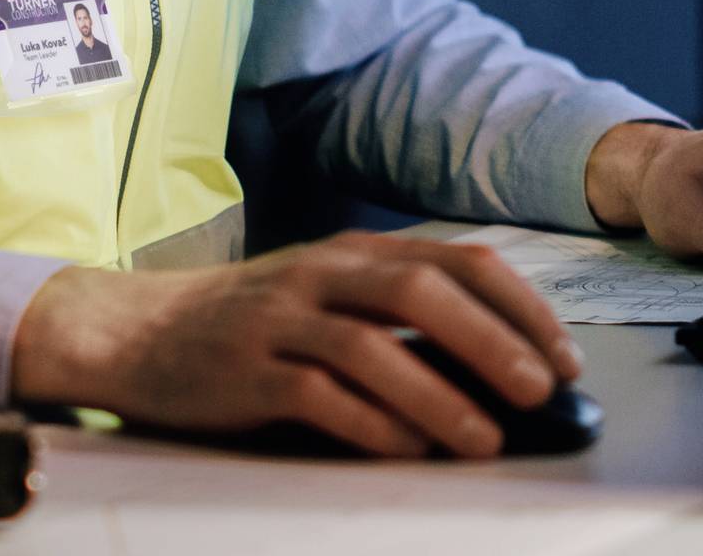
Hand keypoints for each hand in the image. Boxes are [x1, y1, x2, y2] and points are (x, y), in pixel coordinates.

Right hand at [10, 231, 582, 457]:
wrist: (136, 331)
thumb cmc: (254, 321)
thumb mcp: (330, 295)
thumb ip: (400, 313)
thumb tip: (501, 362)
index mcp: (357, 251)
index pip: (460, 261)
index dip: (522, 307)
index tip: (566, 358)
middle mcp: (323, 273)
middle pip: (422, 290)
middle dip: (493, 341)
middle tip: (541, 391)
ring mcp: (280, 319)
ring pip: (373, 346)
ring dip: (440, 395)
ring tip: (485, 440)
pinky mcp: (245, 371)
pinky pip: (317, 395)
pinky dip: (369, 424)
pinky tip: (406, 452)